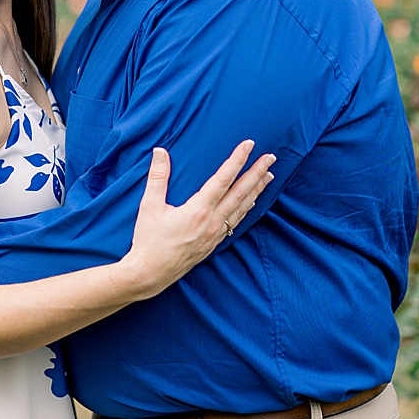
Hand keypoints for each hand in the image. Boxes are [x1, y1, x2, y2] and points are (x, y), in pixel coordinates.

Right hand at [120, 141, 274, 298]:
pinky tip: (252, 202)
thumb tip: (160, 152)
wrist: (150, 273)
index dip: (237, 160)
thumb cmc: (148, 240)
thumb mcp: (148, 207)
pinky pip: (236, 221)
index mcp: (198, 210)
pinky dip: (247, 208)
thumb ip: (157, 177)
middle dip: (257, 173)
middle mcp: (212, 222)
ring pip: (243, 208)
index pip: (223, 179)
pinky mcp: (214, 243)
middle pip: (241, 193)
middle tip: (271, 157)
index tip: (249, 145)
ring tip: (269, 176)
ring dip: (257, 190)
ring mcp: (216, 234)